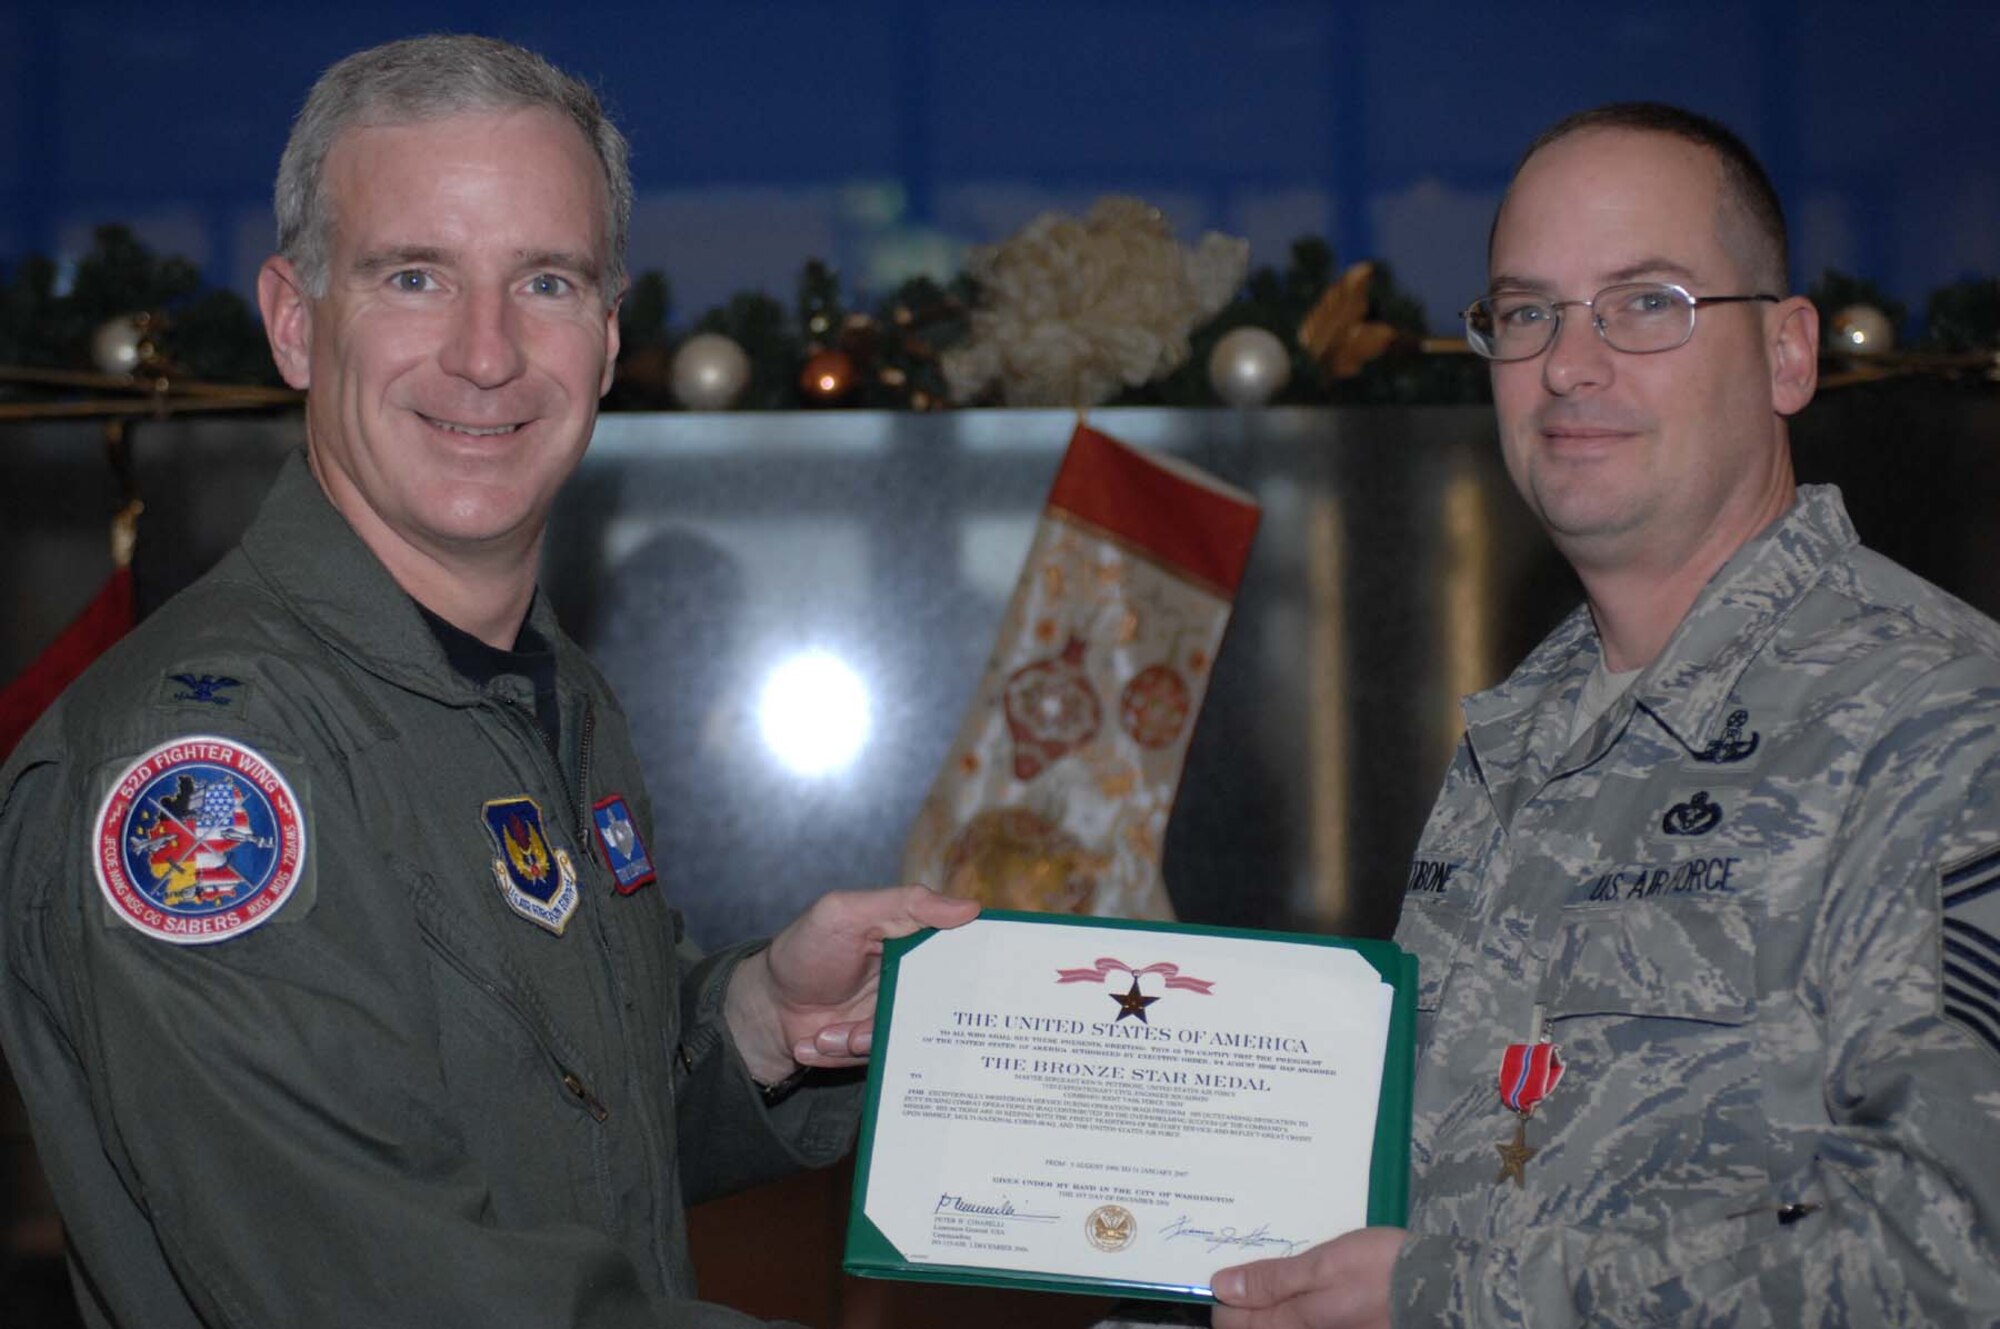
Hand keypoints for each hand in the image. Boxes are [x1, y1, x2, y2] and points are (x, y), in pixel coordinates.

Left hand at [723, 884, 978, 1083]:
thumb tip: (969, 908)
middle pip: (941, 1005)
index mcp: (913, 938)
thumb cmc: (803, 952)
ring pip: (907, 1039)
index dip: (973, 962)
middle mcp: (913, 978)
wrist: (765, 1008)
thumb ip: (903, 904)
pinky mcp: (881, 1046)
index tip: (966, 980)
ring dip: (860, 1040)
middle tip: (865, 1027)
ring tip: (826, 1034)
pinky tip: (815, 1041)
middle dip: (904, 1021)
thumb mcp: (844, 914)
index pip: (960, 946)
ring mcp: (897, 1015)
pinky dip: (843, 1053)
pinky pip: (882, 1060)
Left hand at [1210, 1226, 1404, 1328]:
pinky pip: (1305, 1323)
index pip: (1234, 1323)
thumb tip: (1222, 1287)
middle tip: (1241, 1276)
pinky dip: (1295, 1309)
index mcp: (1293, 1324)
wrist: (1442, 1288)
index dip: (1221, 1301)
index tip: (1220, 1276)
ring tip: (1270, 1281)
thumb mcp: (1322, 1265)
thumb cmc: (1379, 1270)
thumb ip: (1272, 1280)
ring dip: (1270, 1307)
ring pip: (1281, 1327)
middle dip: (1242, 1306)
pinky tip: (1302, 1289)